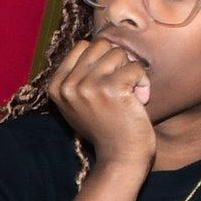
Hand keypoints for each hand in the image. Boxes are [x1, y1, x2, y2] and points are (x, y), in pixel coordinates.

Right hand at [47, 30, 156, 180]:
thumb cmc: (106, 128)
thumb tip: (98, 42)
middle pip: (101, 45)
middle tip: (121, 88)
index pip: (83, 46)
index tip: (106, 85)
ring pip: (119, 53)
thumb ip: (79, 75)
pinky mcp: (112, 89)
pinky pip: (135, 67)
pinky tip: (139, 100)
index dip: (102, 60)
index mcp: (56, 86)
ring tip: (129, 96)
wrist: (120, 158)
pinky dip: (143, 82)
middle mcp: (68, 85)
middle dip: (117, 63)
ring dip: (131, 72)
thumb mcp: (79, 102)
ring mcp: (88, 86)